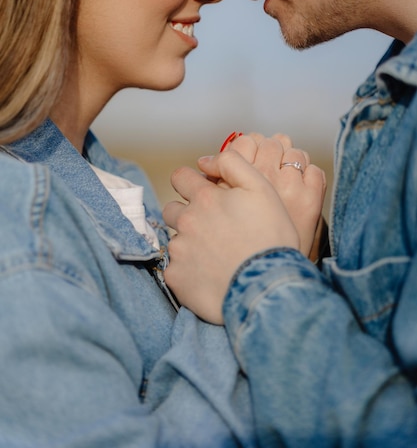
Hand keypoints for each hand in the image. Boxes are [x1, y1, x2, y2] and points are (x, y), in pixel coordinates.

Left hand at [163, 150, 298, 323]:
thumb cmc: (271, 237)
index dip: (191, 182)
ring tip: (215, 255)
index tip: (203, 194)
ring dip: (189, 243)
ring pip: (175, 240)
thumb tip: (204, 160)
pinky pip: (175, 269)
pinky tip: (210, 275)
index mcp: (205, 198)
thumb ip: (232, 163)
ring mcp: (179, 251)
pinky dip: (189, 270)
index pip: (180, 177)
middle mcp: (187, 221)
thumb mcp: (261, 188)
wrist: (269, 287)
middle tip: (212, 228)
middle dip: (186, 213)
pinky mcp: (176, 278)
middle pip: (171, 209)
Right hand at [216, 132, 326, 256]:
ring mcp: (291, 187)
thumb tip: (217, 161)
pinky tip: (302, 187)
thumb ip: (218, 187)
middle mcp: (263, 178)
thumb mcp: (218, 215)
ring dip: (290, 159)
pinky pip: (314, 171)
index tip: (247, 156)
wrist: (268, 278)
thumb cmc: (241, 249)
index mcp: (237, 182)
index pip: (244, 141)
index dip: (246, 146)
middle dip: (268, 149)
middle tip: (267, 163)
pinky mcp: (312, 199)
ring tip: (286, 174)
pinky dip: (309, 175)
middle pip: (270, 141)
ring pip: (294, 152)